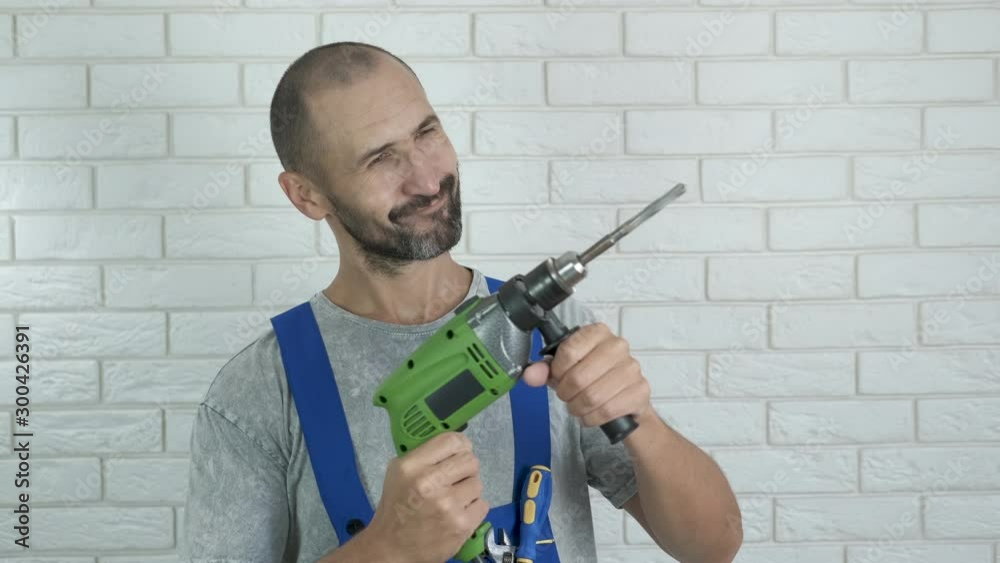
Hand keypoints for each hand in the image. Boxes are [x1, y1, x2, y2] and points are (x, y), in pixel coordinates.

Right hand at [366, 432, 488, 562]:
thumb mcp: (398, 473)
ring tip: (453, 500)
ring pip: (477, 483)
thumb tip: (455, 444)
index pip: (452, 441)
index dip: (461, 445)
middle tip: (456, 479)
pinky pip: (482, 504)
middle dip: (465, 469)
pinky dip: (473, 509)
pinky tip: (457, 513)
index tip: (460, 452)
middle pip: (470, 460)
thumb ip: (424, 455)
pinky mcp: (461, 525)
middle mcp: (430, 483)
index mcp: (412, 467)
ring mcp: (448, 505)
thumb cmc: (397, 507)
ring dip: (468, 490)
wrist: (392, 548)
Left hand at [522, 323, 651, 427]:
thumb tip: (530, 375)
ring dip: (578, 408)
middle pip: (579, 377)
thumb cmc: (593, 378)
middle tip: (567, 396)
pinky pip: (607, 410)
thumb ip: (544, 370)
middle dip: (567, 393)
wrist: (625, 397)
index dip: (558, 371)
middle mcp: (617, 346)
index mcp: (597, 332)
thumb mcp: (564, 370)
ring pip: (592, 396)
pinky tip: (592, 414)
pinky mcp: (640, 390)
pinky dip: (593, 418)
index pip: (569, 350)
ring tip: (578, 407)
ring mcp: (632, 368)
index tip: (558, 378)